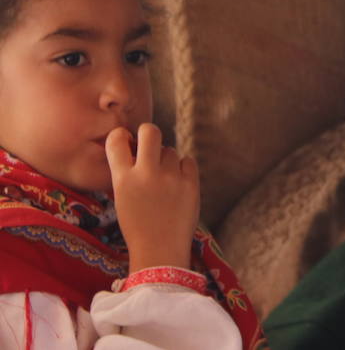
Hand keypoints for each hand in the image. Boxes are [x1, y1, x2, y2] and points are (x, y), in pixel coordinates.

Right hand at [106, 124, 198, 272]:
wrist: (160, 250)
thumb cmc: (138, 225)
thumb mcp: (122, 198)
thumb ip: (128, 173)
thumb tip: (138, 146)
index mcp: (122, 178)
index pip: (116, 140)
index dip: (121, 135)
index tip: (126, 140)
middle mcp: (146, 173)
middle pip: (150, 131)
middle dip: (149, 133)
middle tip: (150, 144)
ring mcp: (170, 177)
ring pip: (170, 150)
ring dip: (167, 160)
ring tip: (164, 181)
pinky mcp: (191, 182)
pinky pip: (187, 160)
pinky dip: (183, 168)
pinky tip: (177, 184)